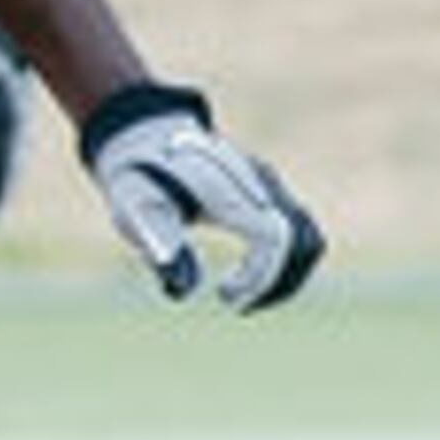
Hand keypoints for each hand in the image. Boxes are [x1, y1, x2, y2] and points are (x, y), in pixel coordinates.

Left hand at [80, 83, 323, 310]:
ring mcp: (269, 185)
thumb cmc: (136, 176)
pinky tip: (252, 277)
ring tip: (245, 295)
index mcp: (226, 186)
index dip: (260, 277)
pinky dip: (287, 262)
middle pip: (300, 242)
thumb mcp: (130, 206)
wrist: (145, 136)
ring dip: (286, 277)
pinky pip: (301, 233)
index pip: (272, 238)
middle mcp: (258, 182)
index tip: (224, 298)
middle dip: (276, 284)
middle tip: (235, 303)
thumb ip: (156, 239)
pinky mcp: (271, 192)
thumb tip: (183, 288)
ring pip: (309, 239)